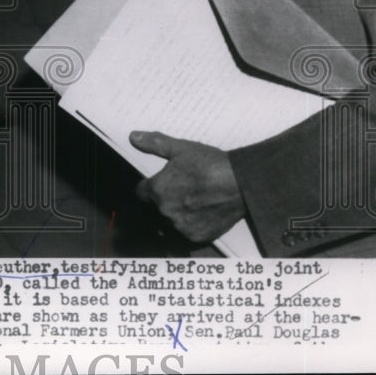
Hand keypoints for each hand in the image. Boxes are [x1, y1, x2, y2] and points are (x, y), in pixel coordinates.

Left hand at [129, 130, 245, 243]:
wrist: (241, 183)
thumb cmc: (210, 164)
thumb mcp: (180, 148)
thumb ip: (155, 144)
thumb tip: (134, 137)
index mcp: (157, 191)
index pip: (141, 192)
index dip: (150, 185)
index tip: (161, 182)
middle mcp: (166, 212)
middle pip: (156, 207)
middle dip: (165, 199)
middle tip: (182, 188)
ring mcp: (182, 226)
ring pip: (171, 221)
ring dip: (177, 213)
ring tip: (194, 199)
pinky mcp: (198, 237)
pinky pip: (188, 231)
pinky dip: (192, 224)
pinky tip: (203, 211)